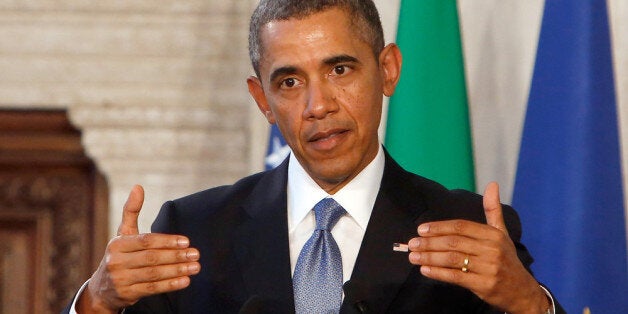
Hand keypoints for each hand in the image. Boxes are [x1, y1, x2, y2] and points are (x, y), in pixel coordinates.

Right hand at [77, 185, 200, 312]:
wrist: (102, 289)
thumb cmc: (120, 255)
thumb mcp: (123, 234)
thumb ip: (131, 211)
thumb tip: (138, 186)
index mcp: (117, 244)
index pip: (146, 241)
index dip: (167, 241)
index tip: (186, 241)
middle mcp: (116, 262)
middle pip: (151, 258)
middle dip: (176, 256)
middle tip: (196, 254)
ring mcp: (121, 280)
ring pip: (153, 274)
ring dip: (177, 270)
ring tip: (195, 267)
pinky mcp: (127, 295)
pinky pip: (152, 289)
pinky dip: (170, 285)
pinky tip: (185, 280)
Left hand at [407, 182, 548, 313]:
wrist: (522, 291)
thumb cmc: (507, 259)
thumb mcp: (502, 233)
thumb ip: (492, 210)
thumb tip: (492, 184)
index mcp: (493, 235)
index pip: (460, 227)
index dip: (439, 227)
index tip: (421, 229)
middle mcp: (492, 249)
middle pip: (454, 242)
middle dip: (429, 242)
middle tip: (412, 243)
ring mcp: (489, 268)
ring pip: (452, 259)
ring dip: (429, 257)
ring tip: (414, 257)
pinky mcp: (484, 285)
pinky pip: (456, 277)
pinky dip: (438, 273)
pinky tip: (425, 270)